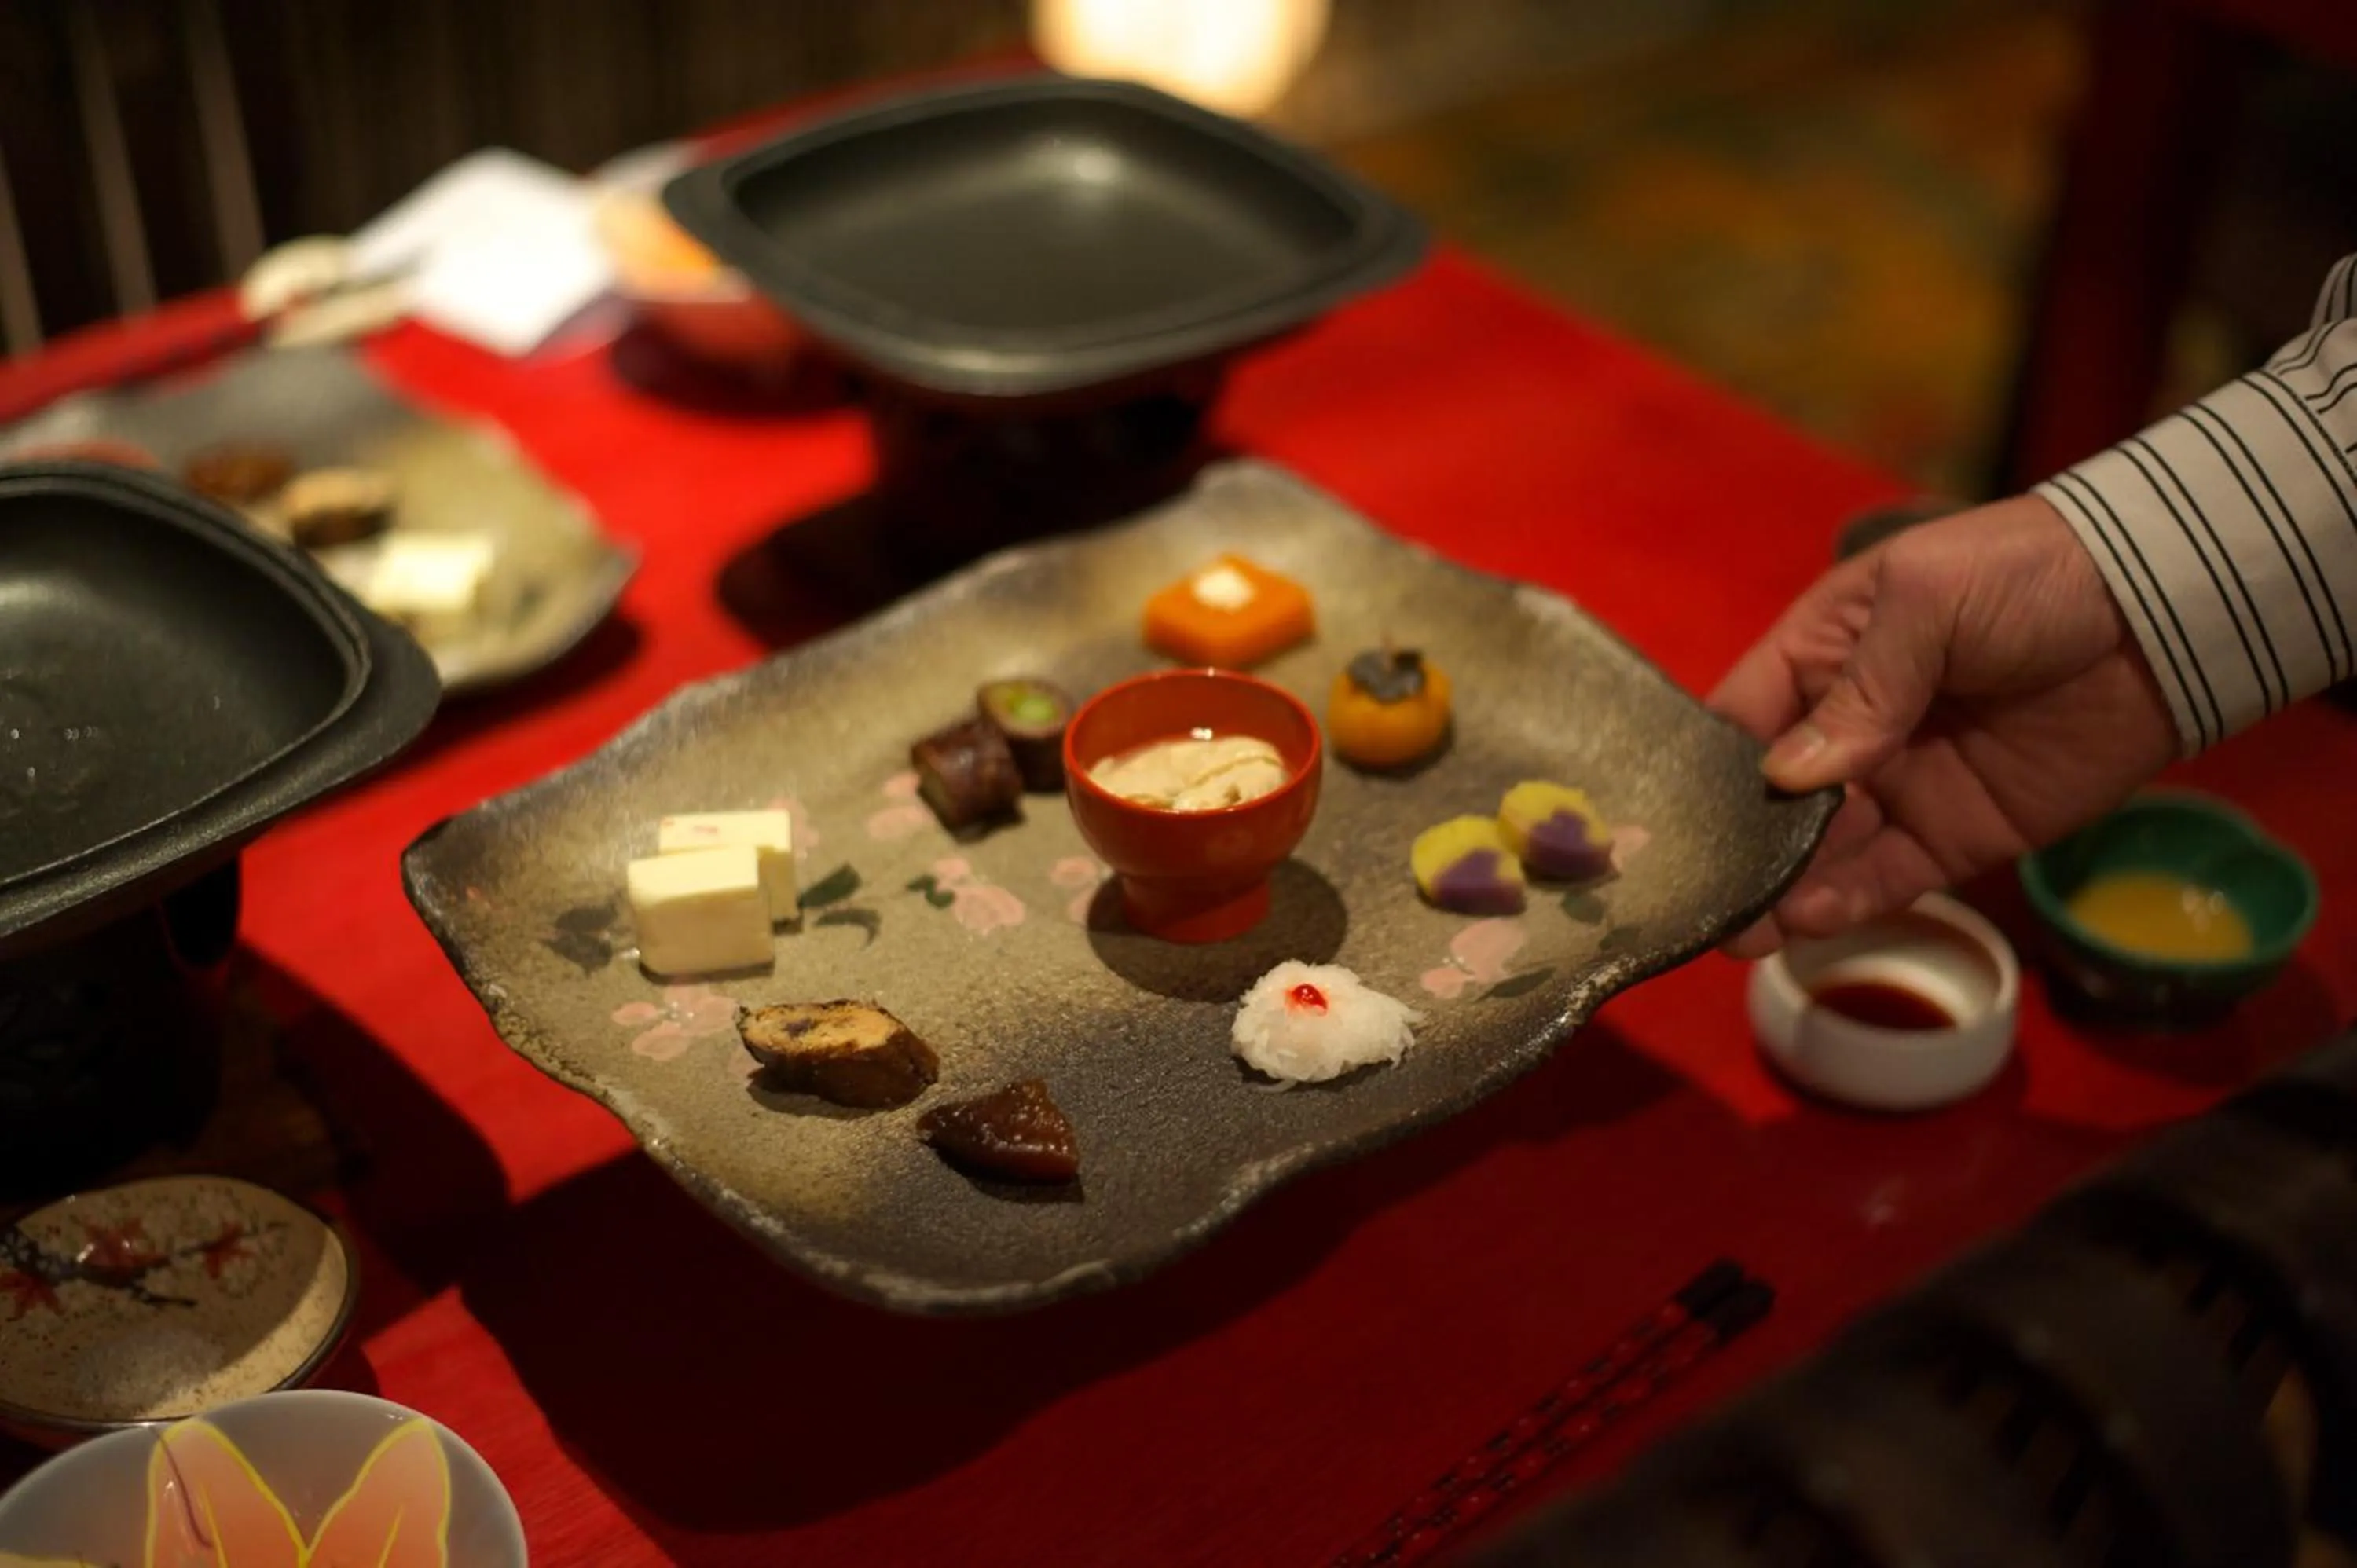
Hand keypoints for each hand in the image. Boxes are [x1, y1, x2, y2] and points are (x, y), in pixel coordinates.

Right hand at [1708, 493, 2177, 956]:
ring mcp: (1901, 788)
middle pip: (1768, 802)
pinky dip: (1846, 902)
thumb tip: (1785, 780)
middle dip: (1733, 847)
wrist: (2160, 612)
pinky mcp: (1956, 838)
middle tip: (1694, 897)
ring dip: (1778, 890)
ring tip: (1738, 929)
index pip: (1740, 721)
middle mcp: (1849, 731)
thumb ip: (1859, 691)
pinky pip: (1887, 878)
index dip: (1702, 769)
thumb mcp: (1926, 602)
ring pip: (1819, 852)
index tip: (1664, 820)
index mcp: (1823, 657)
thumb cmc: (2025, 576)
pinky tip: (1809, 919)